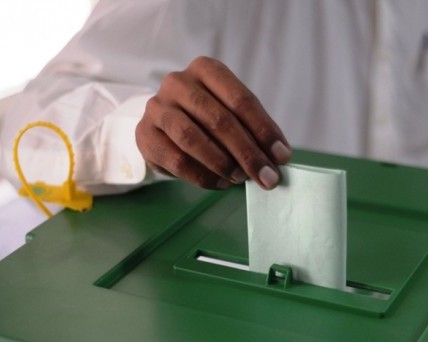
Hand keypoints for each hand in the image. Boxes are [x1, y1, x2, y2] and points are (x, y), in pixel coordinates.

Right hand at [135, 56, 291, 189]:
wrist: (161, 127)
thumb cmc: (203, 119)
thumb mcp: (228, 113)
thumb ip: (251, 130)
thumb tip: (277, 158)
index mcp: (206, 69)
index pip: (241, 99)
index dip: (264, 130)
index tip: (282, 156)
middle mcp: (178, 83)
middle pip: (219, 120)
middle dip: (248, 153)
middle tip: (267, 177)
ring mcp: (157, 107)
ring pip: (193, 139)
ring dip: (223, 164)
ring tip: (241, 179)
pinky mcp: (145, 134)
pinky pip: (177, 161)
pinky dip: (203, 176)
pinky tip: (220, 184)